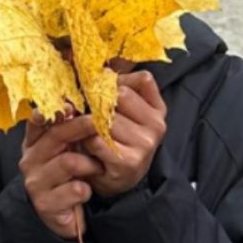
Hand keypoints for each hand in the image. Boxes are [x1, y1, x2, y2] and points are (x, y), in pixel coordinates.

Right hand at [20, 114, 101, 240]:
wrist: (62, 216)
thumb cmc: (67, 178)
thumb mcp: (66, 150)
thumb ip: (69, 129)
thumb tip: (83, 105)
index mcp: (34, 143)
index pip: (37, 121)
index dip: (53, 111)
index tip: (70, 106)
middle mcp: (30, 160)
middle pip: (56, 136)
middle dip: (81, 127)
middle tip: (100, 123)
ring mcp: (36, 182)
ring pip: (69, 162)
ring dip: (89, 164)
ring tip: (96, 168)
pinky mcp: (46, 203)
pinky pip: (74, 189)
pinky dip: (85, 189)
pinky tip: (86, 191)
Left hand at [85, 71, 167, 197]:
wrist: (116, 182)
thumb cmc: (116, 142)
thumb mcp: (124, 113)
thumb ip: (117, 88)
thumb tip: (93, 61)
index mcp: (157, 109)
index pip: (142, 80)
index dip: (118, 80)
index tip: (101, 89)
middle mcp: (156, 125)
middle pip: (121, 96)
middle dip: (99, 100)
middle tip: (88, 110)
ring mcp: (145, 144)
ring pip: (106, 118)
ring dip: (88, 123)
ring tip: (85, 131)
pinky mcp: (128, 161)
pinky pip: (97, 139)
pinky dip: (85, 141)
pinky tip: (86, 146)